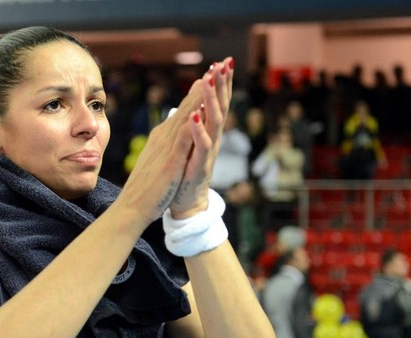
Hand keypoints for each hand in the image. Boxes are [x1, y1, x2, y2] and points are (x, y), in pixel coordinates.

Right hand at [117, 79, 205, 224]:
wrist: (132, 207)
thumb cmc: (146, 187)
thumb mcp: (158, 160)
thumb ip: (166, 145)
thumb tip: (172, 134)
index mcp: (163, 137)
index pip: (184, 110)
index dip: (198, 91)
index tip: (211, 74)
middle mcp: (164, 136)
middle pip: (187, 106)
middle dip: (204, 85)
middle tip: (219, 64)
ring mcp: (167, 147)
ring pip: (186, 116)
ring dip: (200, 95)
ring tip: (213, 76)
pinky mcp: (170, 161)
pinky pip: (183, 139)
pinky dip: (192, 123)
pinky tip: (201, 110)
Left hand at [169, 57, 233, 218]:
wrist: (185, 203)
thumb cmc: (186, 172)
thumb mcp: (189, 143)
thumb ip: (194, 123)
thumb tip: (195, 102)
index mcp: (207, 132)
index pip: (215, 102)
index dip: (220, 83)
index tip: (222, 61)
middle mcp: (211, 139)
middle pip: (219, 107)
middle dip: (222, 84)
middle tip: (225, 63)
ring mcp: (206, 153)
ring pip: (213, 122)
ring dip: (211, 100)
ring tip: (210, 80)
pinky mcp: (198, 167)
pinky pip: (201, 146)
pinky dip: (198, 130)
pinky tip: (194, 116)